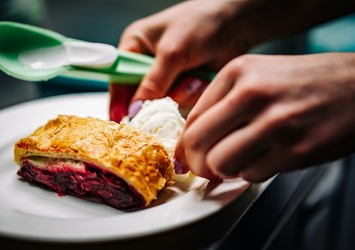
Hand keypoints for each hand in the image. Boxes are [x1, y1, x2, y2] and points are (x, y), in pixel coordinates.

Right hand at [109, 0, 253, 121]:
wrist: (237, 23)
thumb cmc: (200, 24)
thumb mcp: (173, 51)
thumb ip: (153, 82)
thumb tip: (134, 110)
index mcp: (136, 47)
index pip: (118, 78)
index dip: (118, 100)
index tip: (121, 120)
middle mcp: (149, 65)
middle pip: (141, 96)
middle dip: (157, 99)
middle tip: (166, 101)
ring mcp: (168, 78)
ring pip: (164, 103)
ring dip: (181, 93)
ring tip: (194, 76)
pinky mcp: (186, 86)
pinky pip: (183, 103)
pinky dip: (194, 93)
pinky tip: (202, 78)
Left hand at [175, 53, 354, 181]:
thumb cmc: (305, 83)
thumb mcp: (257, 75)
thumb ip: (222, 103)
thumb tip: (193, 138)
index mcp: (238, 72)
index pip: (192, 118)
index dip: (185, 144)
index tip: (187, 155)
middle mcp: (252, 94)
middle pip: (199, 143)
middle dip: (196, 163)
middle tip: (204, 168)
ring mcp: (275, 122)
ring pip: (221, 164)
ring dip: (225, 170)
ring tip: (239, 161)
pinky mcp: (295, 150)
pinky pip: (251, 175)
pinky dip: (252, 173)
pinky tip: (265, 159)